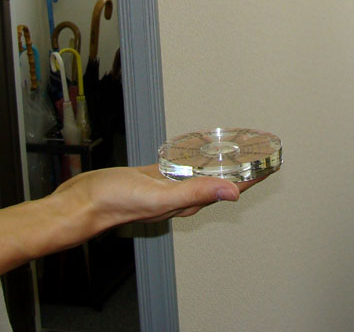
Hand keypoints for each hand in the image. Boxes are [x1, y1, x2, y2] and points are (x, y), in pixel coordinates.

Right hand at [51, 164, 265, 228]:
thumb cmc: (116, 202)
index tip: (271, 165)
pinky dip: (196, 159)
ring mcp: (170, 186)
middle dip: (243, 171)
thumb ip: (195, 192)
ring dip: (222, 165)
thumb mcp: (160, 195)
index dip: (252, 178)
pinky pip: (183, 167)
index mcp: (190, 201)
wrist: (83, 202)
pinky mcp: (156, 177)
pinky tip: (198, 151)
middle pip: (222, 182)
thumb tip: (233, 192)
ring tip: (237, 152)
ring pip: (204, 174)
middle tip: (260, 155)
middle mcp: (184, 195)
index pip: (231, 188)